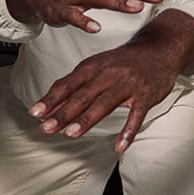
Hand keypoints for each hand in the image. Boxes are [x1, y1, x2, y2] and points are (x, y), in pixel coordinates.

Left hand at [29, 10, 193, 151]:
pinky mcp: (146, 95)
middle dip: (63, 113)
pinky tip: (119, 146)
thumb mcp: (97, 66)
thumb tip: (49, 106)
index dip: (51, 99)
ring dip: (87, 120)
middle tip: (47, 128)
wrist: (159, 48)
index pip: (67, 84)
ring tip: (71, 134)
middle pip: (82, 96)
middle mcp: (108, 74)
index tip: (35, 113)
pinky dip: (128, 132)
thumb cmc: (123, 62)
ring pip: (105, 103)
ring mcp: (128, 84)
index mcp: (93, 67)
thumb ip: (75, 86)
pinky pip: (136, 116)